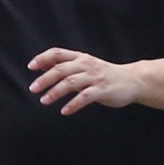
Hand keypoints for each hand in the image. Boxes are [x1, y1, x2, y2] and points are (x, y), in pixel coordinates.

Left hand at [27, 47, 146, 114]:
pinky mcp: (102, 90)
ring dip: (56, 92)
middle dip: (45, 79)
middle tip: (33, 89)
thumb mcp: (84, 66)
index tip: (30, 67)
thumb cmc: (104, 74)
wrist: (132, 80)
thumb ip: (64, 66)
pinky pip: (85, 97)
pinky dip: (74, 104)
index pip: (58, 53)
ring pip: (71, 82)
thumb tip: (41, 65)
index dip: (43, 58)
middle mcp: (86, 65)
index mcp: (80, 58)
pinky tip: (65, 111)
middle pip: (61, 69)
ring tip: (44, 101)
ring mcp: (95, 77)